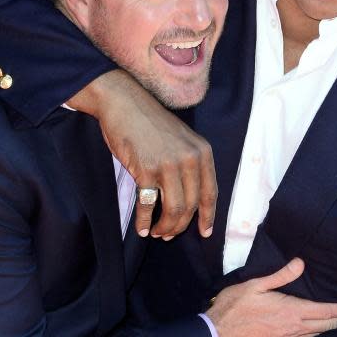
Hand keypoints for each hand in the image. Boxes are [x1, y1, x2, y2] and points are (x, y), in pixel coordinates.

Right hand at [67, 69, 216, 238]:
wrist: (125, 103)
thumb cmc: (150, 122)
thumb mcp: (181, 138)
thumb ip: (189, 163)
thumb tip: (190, 199)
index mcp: (202, 151)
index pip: (211, 192)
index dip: (208, 216)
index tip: (205, 233)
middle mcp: (189, 159)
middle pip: (190, 206)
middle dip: (180, 226)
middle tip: (168, 234)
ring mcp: (168, 164)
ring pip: (174, 210)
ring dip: (165, 227)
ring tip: (156, 232)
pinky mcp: (146, 169)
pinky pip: (149, 205)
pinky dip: (145, 222)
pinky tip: (142, 228)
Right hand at [207, 258, 336, 336]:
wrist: (219, 332)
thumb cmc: (235, 306)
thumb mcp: (256, 285)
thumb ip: (281, 275)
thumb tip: (301, 263)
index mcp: (291, 311)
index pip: (326, 312)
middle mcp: (294, 328)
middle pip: (328, 325)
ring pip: (319, 335)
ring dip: (335, 327)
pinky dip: (319, 334)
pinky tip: (320, 331)